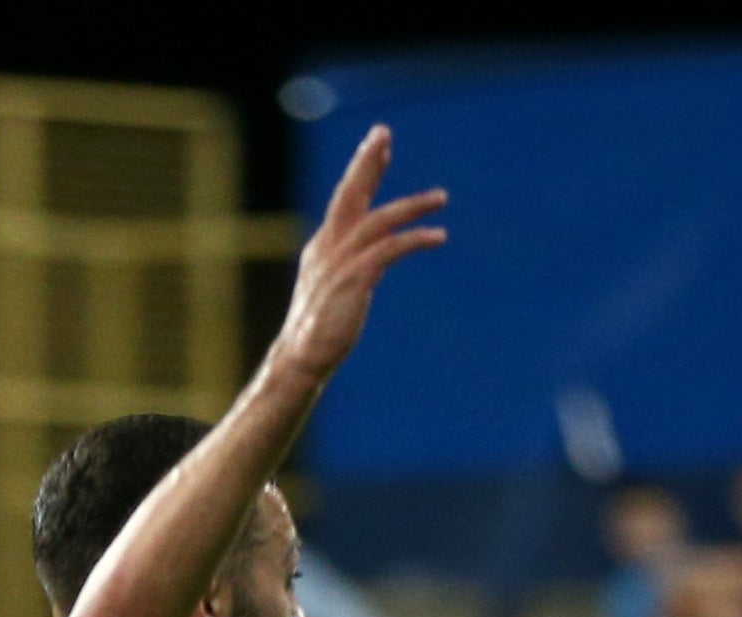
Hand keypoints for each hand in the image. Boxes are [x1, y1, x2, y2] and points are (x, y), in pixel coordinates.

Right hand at [269, 127, 446, 387]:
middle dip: (368, 162)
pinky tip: (438, 236)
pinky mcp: (354, 280)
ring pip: (377, 219)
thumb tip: (366, 263)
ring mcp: (340, 262)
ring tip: (440, 197)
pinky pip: (390, 249)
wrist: (301, 358)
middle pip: (350, 193)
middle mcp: (329, 247)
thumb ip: (348, 268)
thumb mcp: (332, 290)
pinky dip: (414, 239)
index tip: (379, 145)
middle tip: (384, 132)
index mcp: (323, 246)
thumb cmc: (318, 331)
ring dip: (411, 206)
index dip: (363, 170)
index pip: (345, 199)